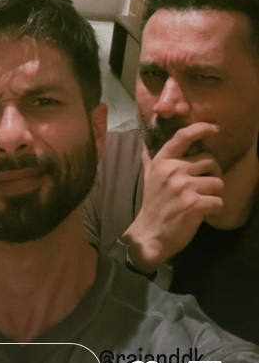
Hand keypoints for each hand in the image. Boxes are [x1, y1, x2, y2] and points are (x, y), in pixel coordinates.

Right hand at [121, 122, 223, 271]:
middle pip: (210, 160)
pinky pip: (218, 201)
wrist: (150, 234)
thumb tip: (146, 139)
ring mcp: (184, 187)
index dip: (201, 128)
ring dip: (214, 193)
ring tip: (203, 200)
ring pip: (218, 182)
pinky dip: (214, 209)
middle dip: (212, 173)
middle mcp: (173, 170)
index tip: (214, 128)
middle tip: (205, 185)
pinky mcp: (194, 204)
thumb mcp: (148, 176)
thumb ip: (151, 157)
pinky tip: (204, 214)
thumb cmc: (152, 204)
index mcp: (163, 161)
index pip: (183, 136)